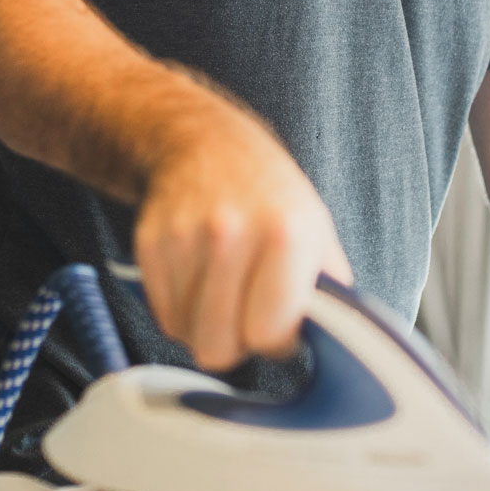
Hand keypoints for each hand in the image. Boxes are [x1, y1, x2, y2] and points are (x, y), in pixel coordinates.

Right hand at [134, 107, 352, 371]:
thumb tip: (339, 348)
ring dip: (207, 323)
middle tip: (247, 310)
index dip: (275, 338)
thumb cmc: (271, 195)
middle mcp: (231, 232)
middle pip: (218, 349)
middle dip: (236, 342)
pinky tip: (200, 275)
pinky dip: (182, 306)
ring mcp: (184, 238)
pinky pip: (163, 315)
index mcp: (286, 233)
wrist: (205, 141)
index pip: (268, 333)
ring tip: (225, 286)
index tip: (278, 319)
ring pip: (189, 335)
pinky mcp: (150, 244)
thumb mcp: (318, 232)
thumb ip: (329, 294)